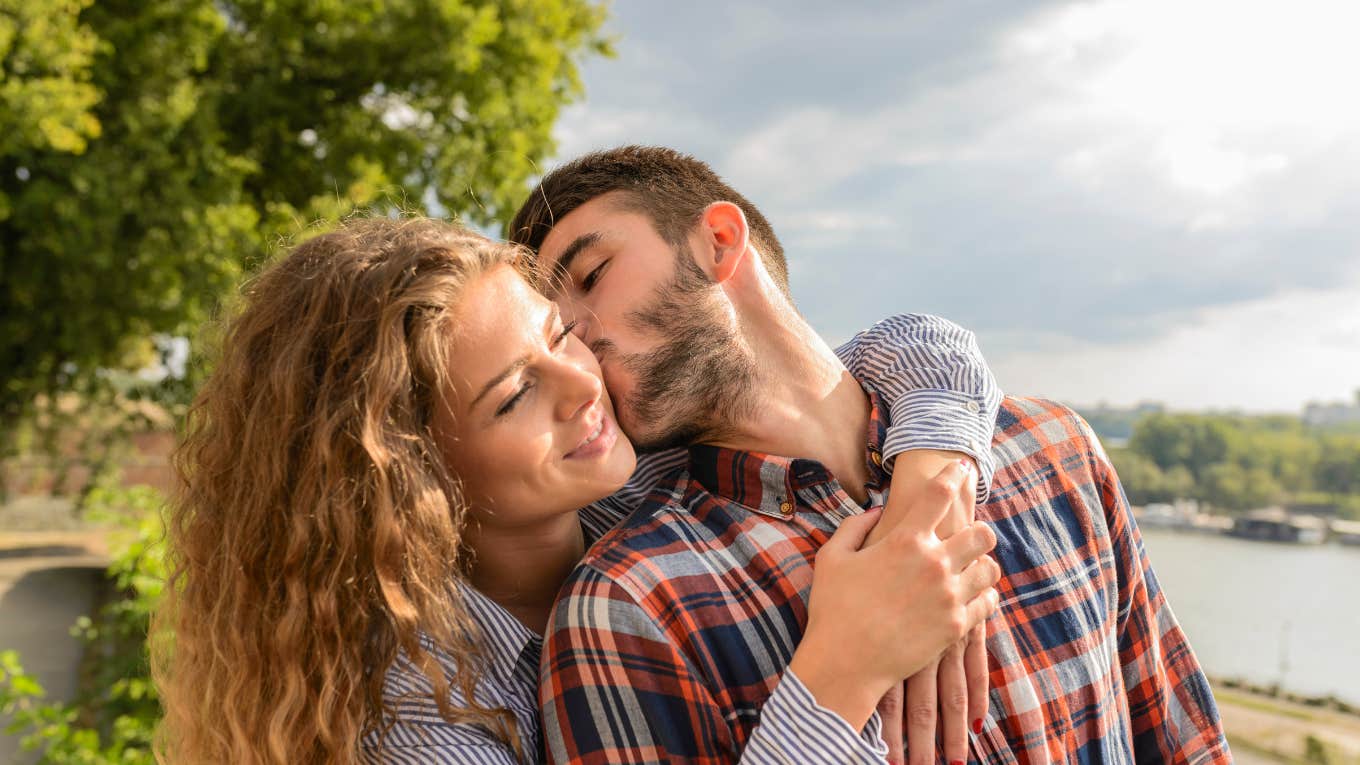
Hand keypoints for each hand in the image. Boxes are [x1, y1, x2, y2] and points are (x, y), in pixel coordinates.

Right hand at [789, 460, 999, 731]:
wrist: (845, 663)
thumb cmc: (833, 608)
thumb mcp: (832, 558)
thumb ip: (855, 527)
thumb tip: (878, 511)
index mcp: (905, 540)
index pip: (941, 495)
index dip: (954, 475)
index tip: (961, 469)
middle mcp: (935, 563)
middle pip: (983, 532)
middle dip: (979, 529)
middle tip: (969, 535)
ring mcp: (950, 596)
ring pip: (990, 568)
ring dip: (982, 564)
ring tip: (971, 567)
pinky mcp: (957, 626)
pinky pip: (989, 602)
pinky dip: (983, 595)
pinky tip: (972, 595)